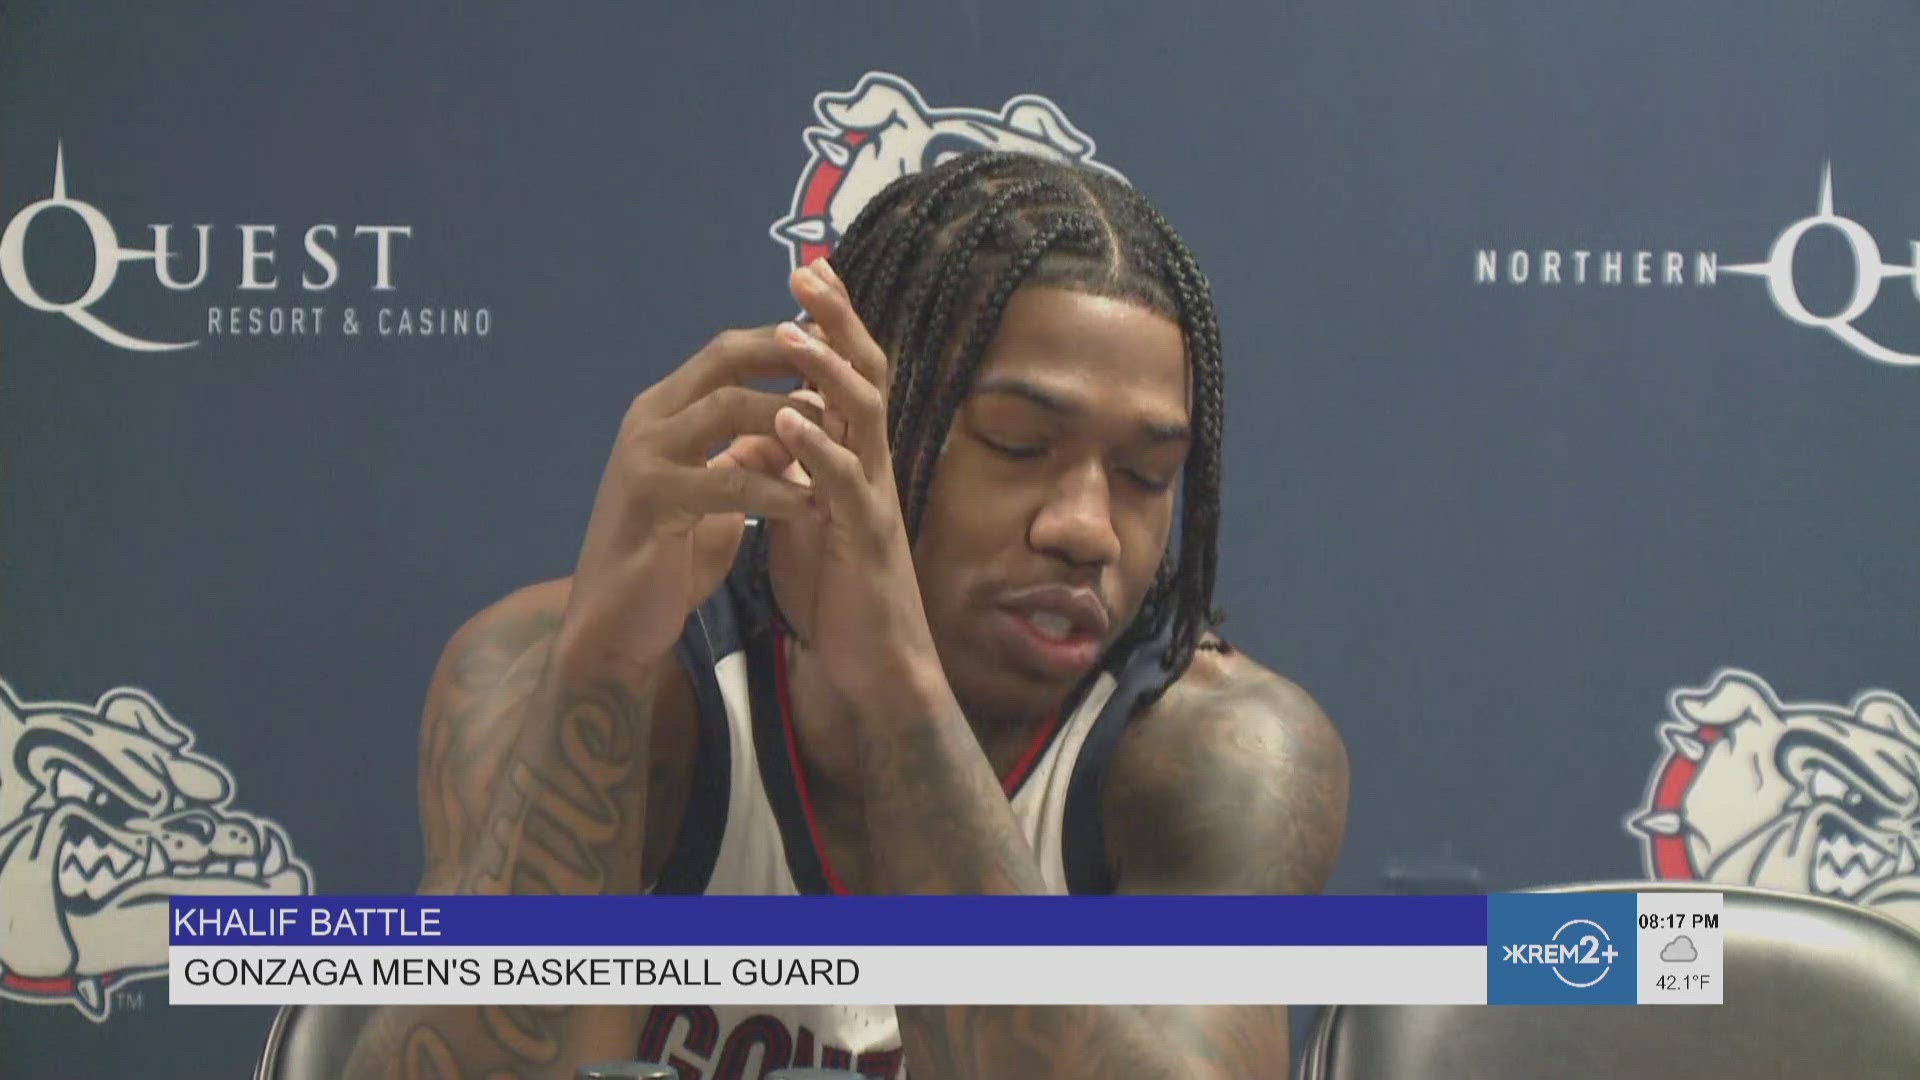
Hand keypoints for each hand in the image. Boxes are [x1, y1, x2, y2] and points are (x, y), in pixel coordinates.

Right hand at [560, 323, 827, 666]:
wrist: (613, 625)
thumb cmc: (667, 561)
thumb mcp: (714, 496)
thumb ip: (745, 457)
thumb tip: (793, 430)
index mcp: (662, 413)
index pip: (725, 353)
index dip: (781, 343)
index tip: (835, 344)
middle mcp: (648, 421)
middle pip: (724, 360)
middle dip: (789, 359)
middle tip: (845, 373)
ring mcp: (645, 457)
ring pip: (726, 408)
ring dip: (790, 422)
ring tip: (838, 441)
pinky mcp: (651, 501)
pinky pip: (727, 482)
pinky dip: (775, 490)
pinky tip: (812, 503)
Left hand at [766, 259, 942, 697]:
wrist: (873, 667)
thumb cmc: (842, 595)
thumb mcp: (809, 519)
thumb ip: (794, 471)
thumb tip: (767, 428)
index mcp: (854, 460)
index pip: (847, 376)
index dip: (831, 324)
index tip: (806, 276)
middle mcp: (872, 467)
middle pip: (866, 375)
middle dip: (838, 322)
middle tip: (809, 272)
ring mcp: (874, 499)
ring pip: (865, 417)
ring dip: (828, 371)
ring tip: (794, 333)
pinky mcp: (867, 538)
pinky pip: (843, 483)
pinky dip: (816, 447)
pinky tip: (788, 420)